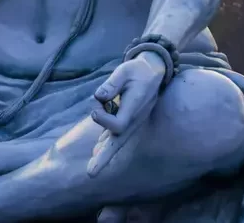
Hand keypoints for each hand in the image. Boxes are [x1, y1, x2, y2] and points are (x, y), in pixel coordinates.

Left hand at [87, 53, 166, 176]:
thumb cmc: (138, 70)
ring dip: (104, 154)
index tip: (95, 107)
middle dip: (104, 158)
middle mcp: (133, 119)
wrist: (153, 71)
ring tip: (92, 169)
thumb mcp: (124, 71)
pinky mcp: (128, 119)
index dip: (103, 119)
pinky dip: (106, 142)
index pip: (117, 125)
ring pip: (116, 141)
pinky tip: (97, 149)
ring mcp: (132, 121)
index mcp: (134, 108)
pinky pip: (116, 134)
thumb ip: (111, 84)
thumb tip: (99, 97)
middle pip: (118, 143)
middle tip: (90, 174)